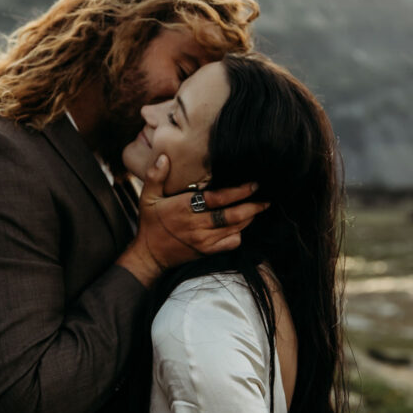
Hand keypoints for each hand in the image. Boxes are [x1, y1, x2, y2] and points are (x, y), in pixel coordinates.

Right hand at [118, 155, 268, 285]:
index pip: (217, 198)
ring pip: (235, 228)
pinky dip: (240, 234)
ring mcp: (204, 240)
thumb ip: (155, 176)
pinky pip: (231, 243)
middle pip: (232, 215)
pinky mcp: (207, 251)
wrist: (150, 255)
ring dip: (249, 218)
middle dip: (252, 206)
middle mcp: (196, 224)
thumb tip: (164, 157)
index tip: (252, 184)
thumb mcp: (147, 197)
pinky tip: (241, 225)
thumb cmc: (150, 224)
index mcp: (184, 207)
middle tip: (265, 198)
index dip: (238, 191)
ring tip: (258, 207)